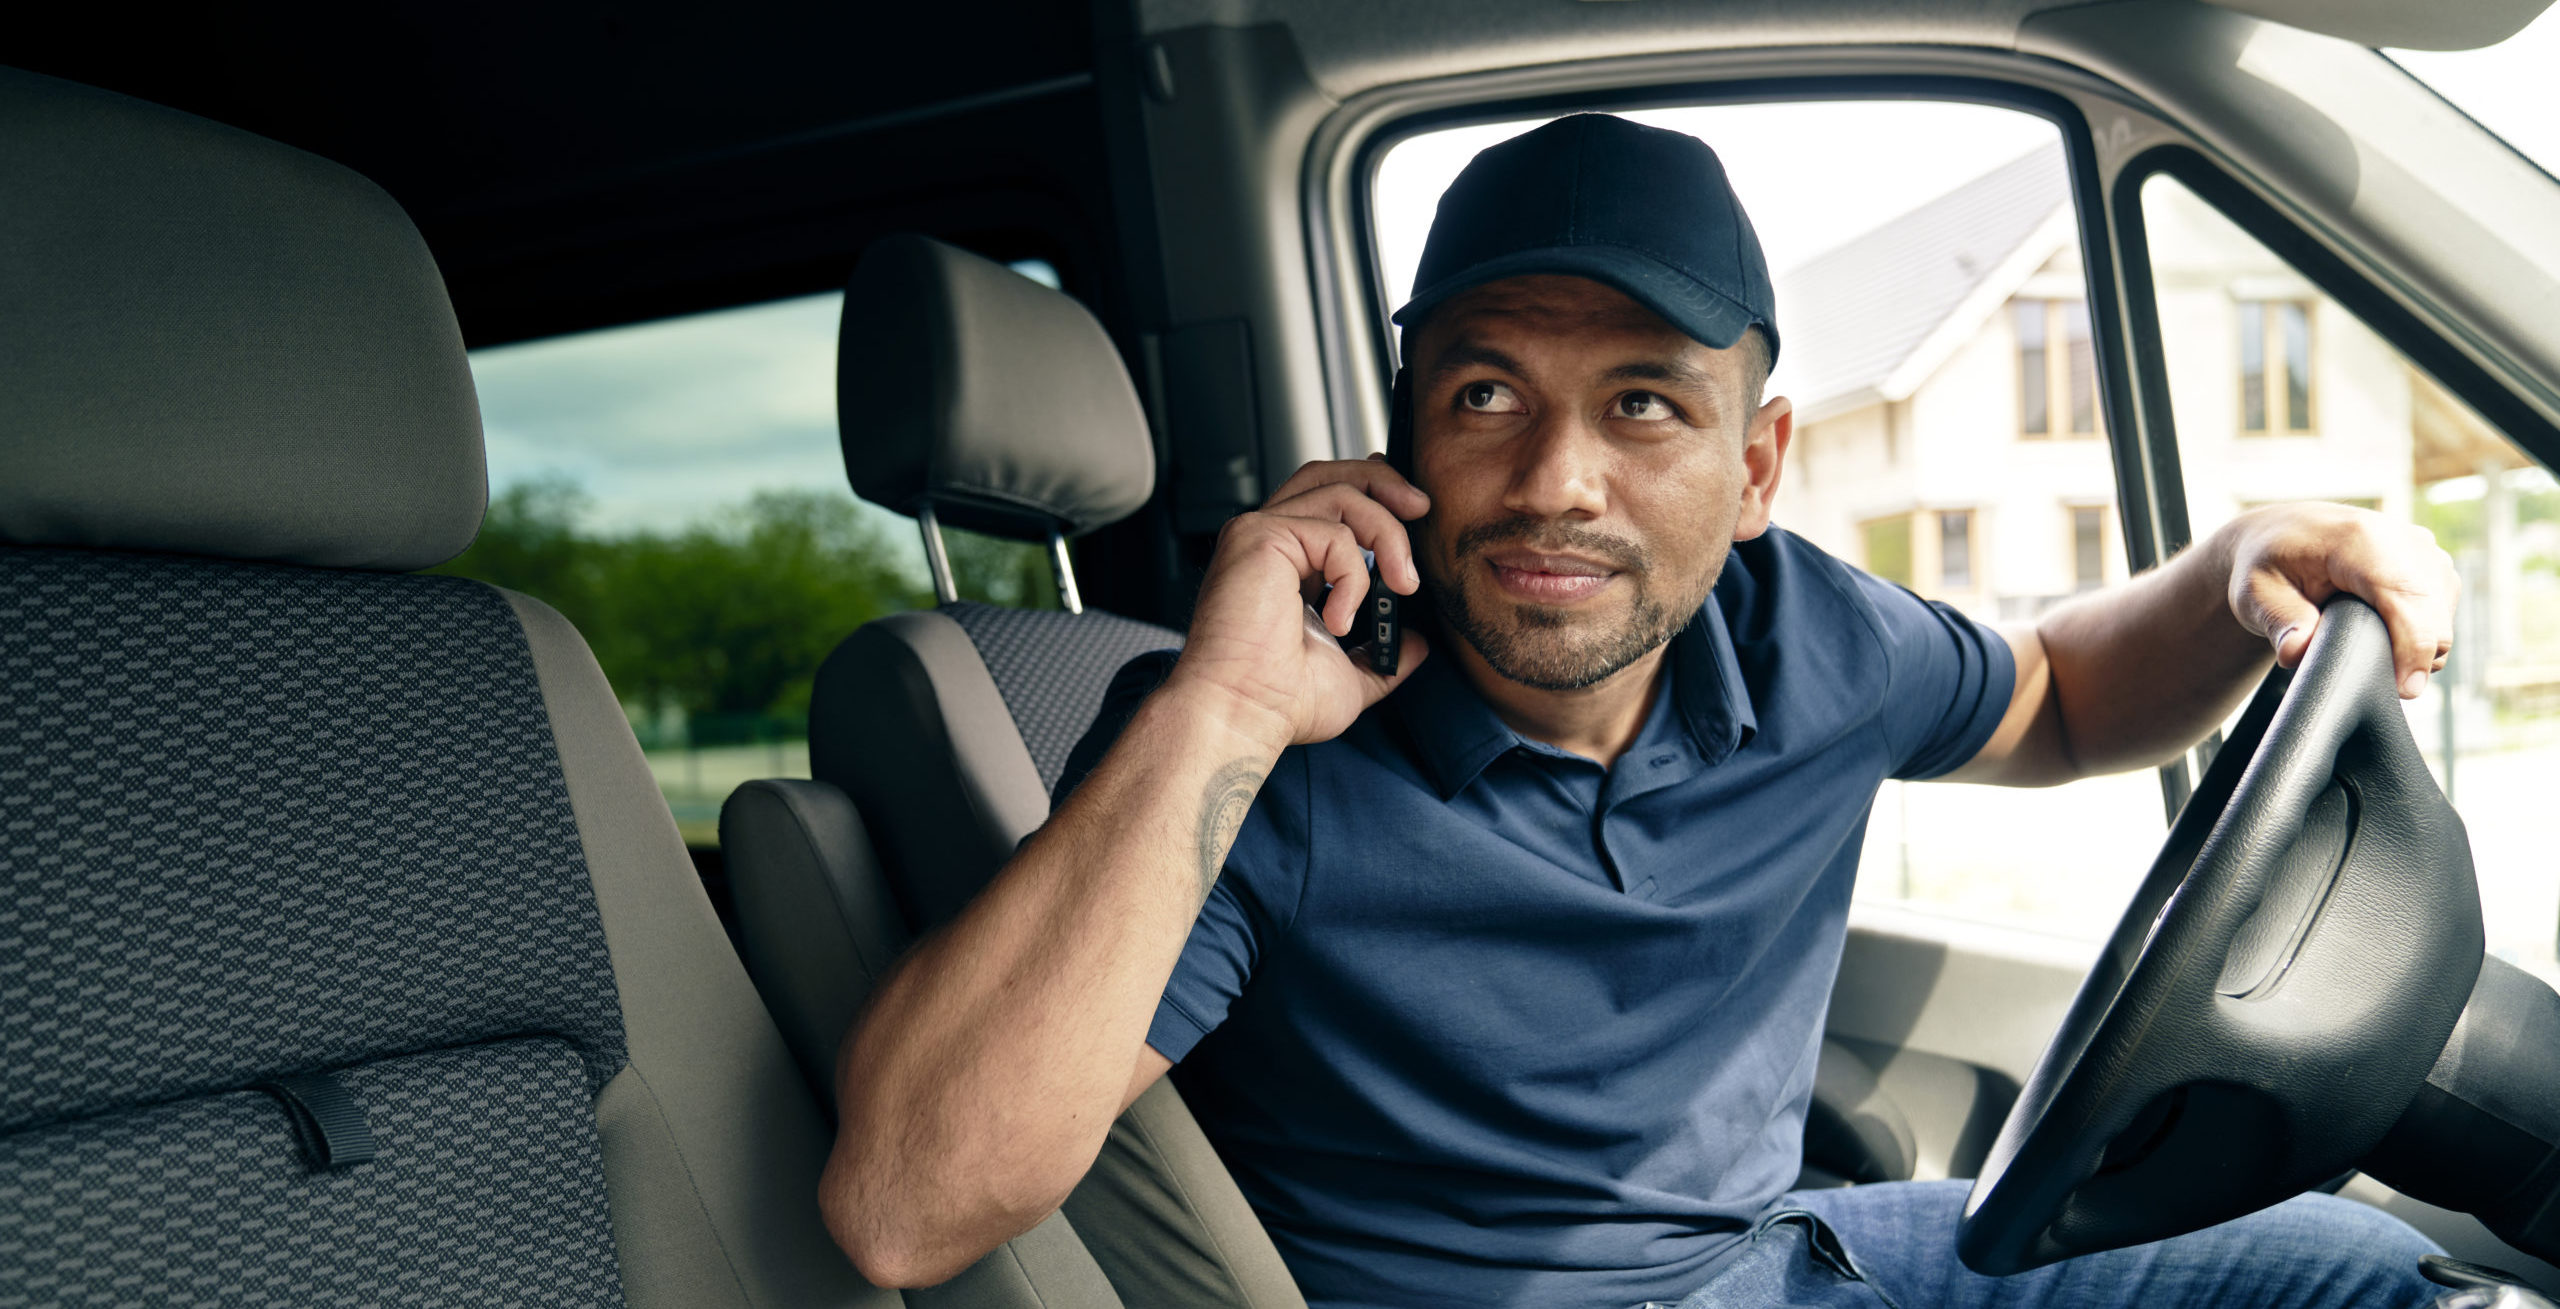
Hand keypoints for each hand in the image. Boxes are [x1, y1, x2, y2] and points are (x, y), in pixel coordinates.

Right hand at [1164, 457, 1431, 751]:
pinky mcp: (1260, 537)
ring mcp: (1260, 534)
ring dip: (1388, 534)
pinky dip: (1354, 576)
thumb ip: (1381, 655)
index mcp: (1286, 565)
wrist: (1244, 713)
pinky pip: (1335, 533)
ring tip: (1403, 585)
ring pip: (1342, 494)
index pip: (1328, 500)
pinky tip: (1339, 620)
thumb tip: (1416, 644)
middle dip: (1385, 482)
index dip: (1372, 490)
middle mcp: (1269, 541)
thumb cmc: (1278, 701)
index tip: (1411, 509)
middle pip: (1330, 474)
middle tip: (1422, 510)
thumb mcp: (1350, 676)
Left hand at [2219, 502, 2458, 698]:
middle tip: (2379, 683)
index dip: (2413, 645)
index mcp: (2357, 538)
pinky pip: (2442, 608)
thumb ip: (2279, 624)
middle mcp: (2400, 536)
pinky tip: (2385, 635)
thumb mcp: (2255, 594)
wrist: (2279, 533)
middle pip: (2434, 610)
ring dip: (2419, 644)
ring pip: (2443, 614)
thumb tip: (2298, 653)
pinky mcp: (2431, 562)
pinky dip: (2422, 631)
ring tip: (2369, 650)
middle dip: (2418, 656)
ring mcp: (2422, 548)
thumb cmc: (2267, 562)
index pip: (2403, 594)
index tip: (2405, 688)